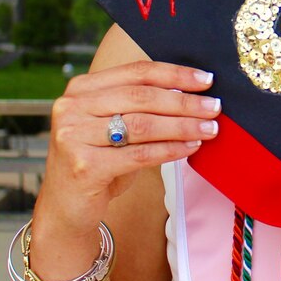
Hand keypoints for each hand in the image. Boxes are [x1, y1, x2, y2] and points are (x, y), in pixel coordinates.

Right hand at [37, 61, 220, 234]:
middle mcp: (72, 108)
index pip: (136, 72)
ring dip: (182, 126)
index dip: (174, 74)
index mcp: (81, 89)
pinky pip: (140, 154)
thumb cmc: (98, 162)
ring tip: (209, 128)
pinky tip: (190, 147)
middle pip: (141, 97)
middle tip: (214, 107)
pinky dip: (170, 149)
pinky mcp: (84, 166)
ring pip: (142, 125)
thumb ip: (140, 107)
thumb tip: (192, 94)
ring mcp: (73, 136)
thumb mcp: (113, 126)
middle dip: (184, 101)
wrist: (66, 209)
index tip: (206, 79)